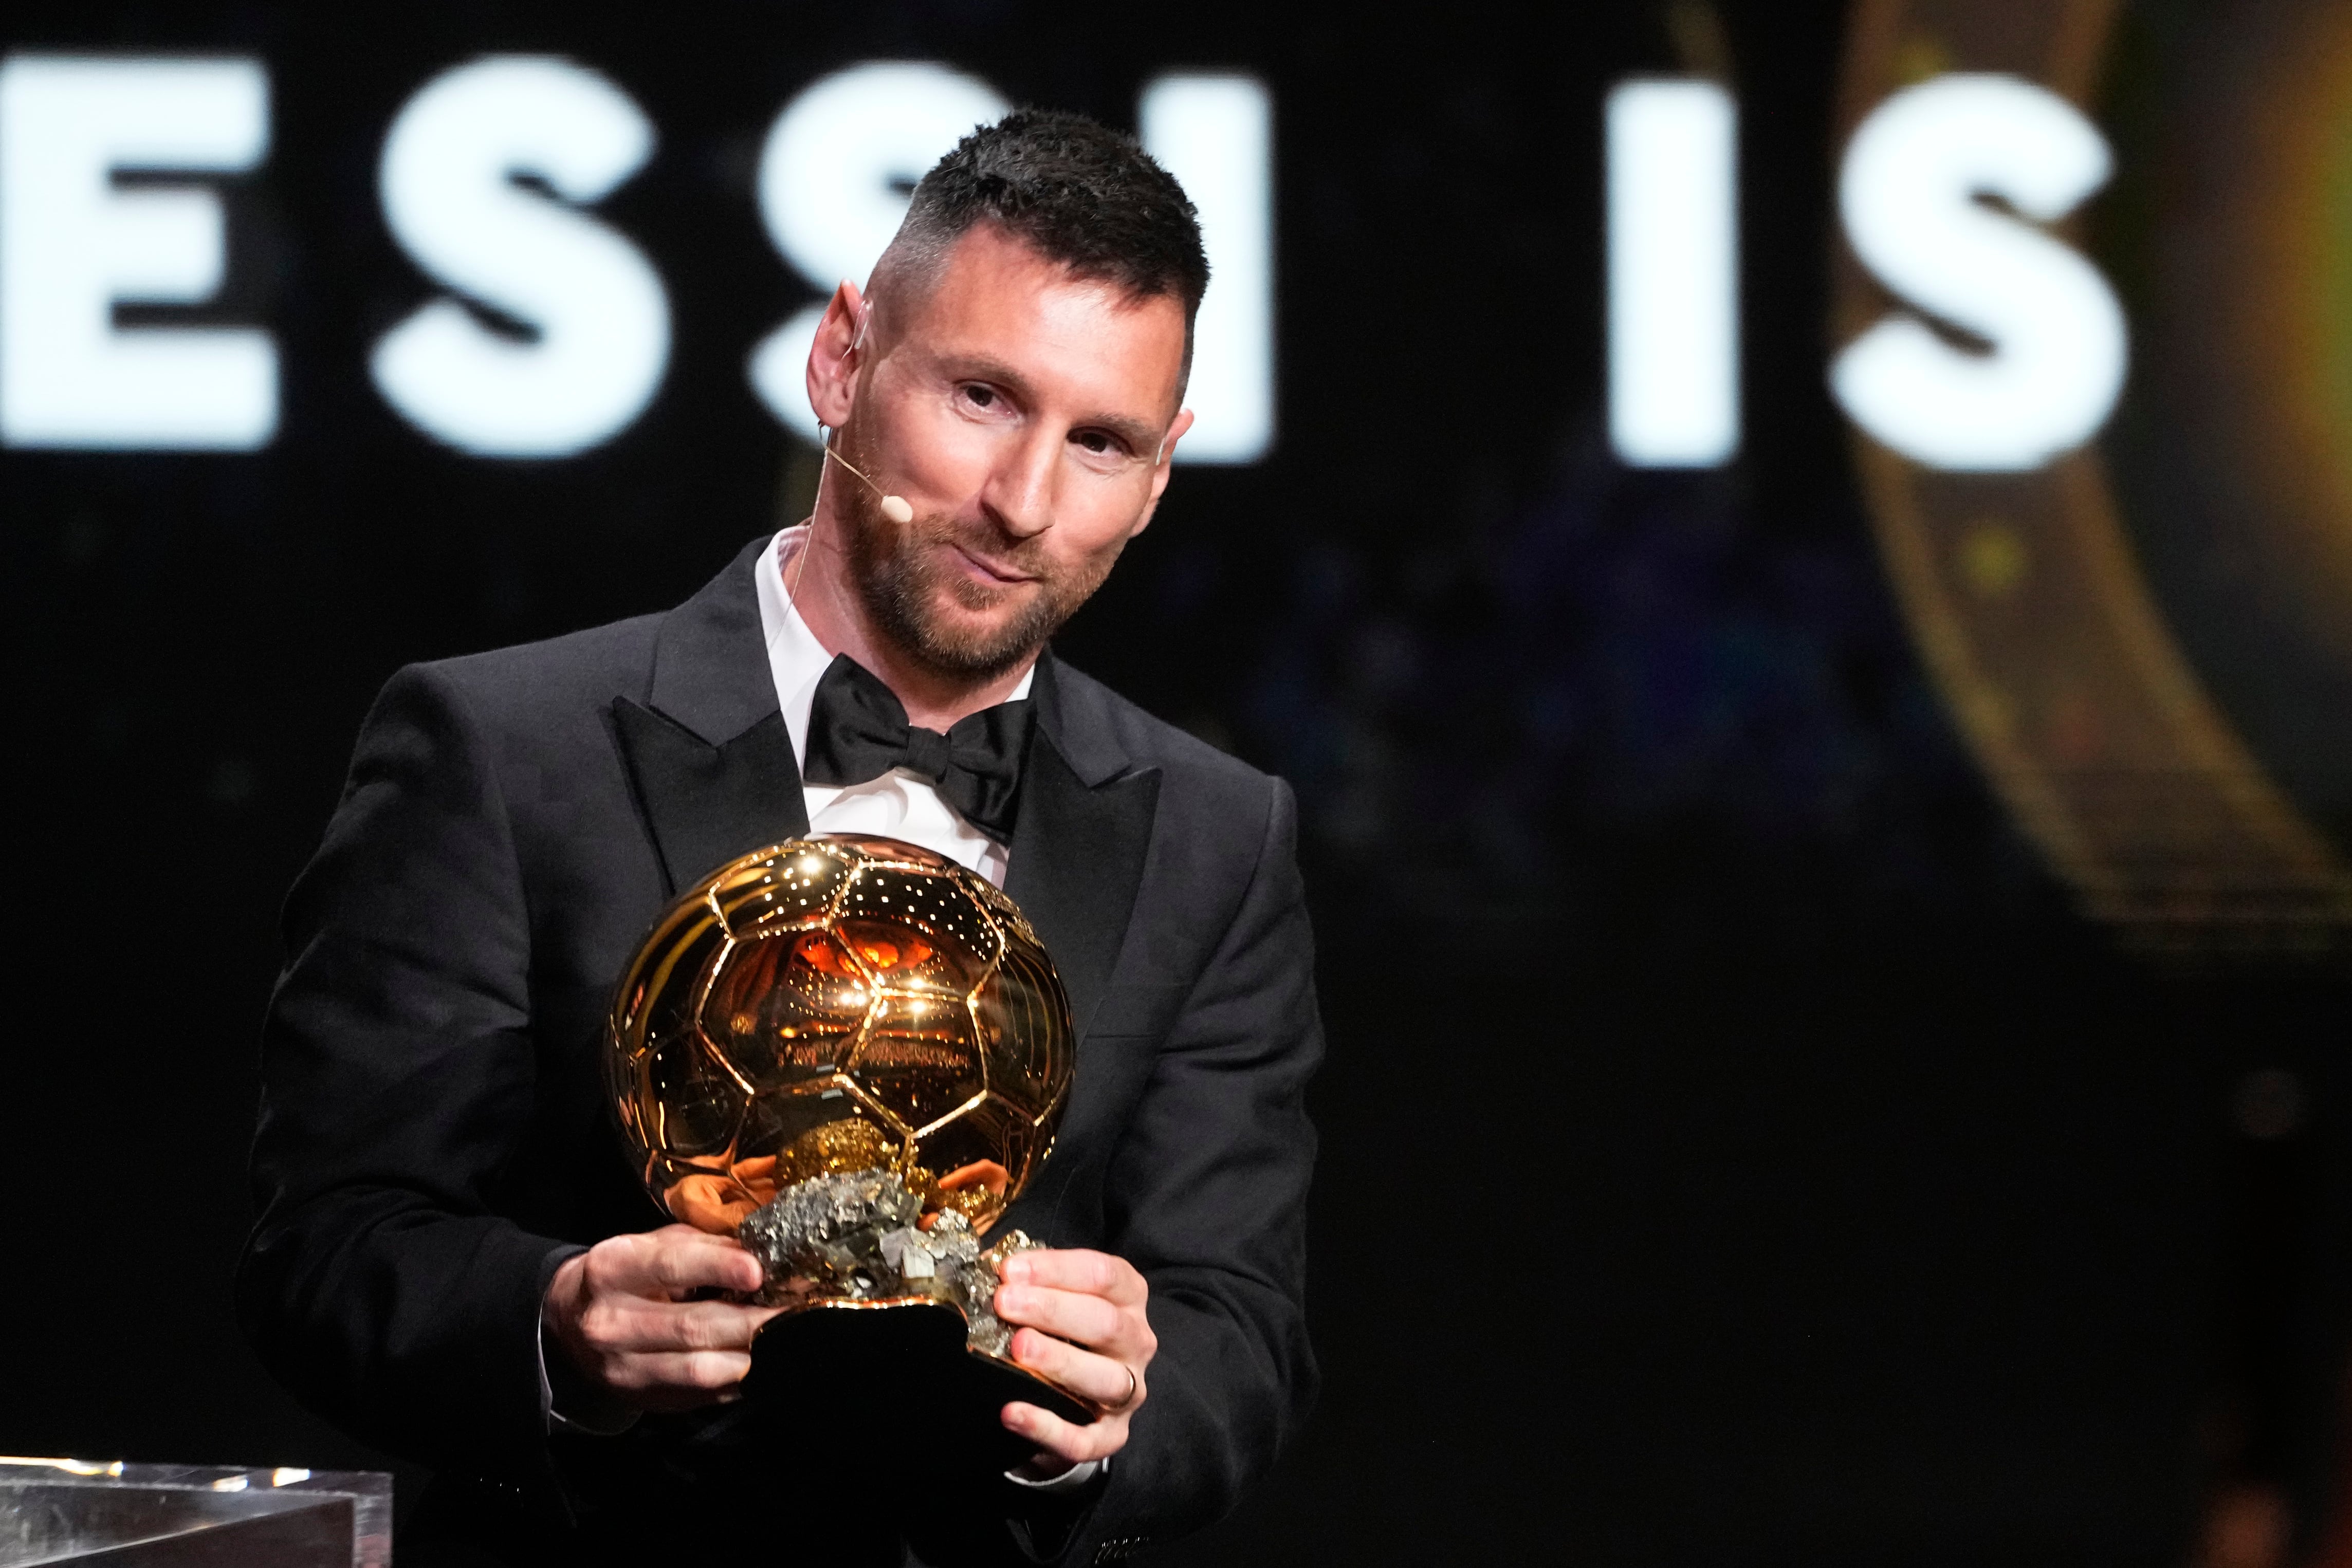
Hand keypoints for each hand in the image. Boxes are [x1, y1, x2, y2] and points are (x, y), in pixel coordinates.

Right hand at [542, 1225, 781, 1411]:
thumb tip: (763, 1250)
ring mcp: (625, 1369)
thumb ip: (704, 1246)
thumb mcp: (653, 1245)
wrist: (572, 1322)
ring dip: (752, 1356)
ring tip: (789, 1338)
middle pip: (692, 1327)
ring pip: (700, 1369)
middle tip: (798, 1311)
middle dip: (752, 1321)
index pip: (670, 1266)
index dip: (718, 1267)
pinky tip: (765, 1363)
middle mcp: (611, 1322)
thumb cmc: (629, 1273)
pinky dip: (740, 1380)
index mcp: (612, 1269)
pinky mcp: (645, 1399)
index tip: (758, 1271)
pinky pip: (703, 1394)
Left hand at [993, 1248, 1155, 1470]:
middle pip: (1106, 1323)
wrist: (1076, 1398)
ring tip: (1018, 1347)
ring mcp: (1130, 1391)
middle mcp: (1137, 1342)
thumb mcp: (1059, 1299)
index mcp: (1128, 1298)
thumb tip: (991, 1274)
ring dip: (1059, 1360)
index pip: (1104, 1274)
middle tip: (1005, 1303)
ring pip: (1105, 1379)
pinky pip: (1085, 1439)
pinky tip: (1012, 1412)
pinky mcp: (1112, 1435)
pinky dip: (1048, 1428)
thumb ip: (1033, 1285)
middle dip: (1052, 1309)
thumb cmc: (1064, 1333)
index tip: (1010, 1271)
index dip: (1056, 1269)